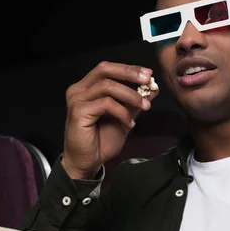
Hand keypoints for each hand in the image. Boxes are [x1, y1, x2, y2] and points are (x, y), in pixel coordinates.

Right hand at [62, 61, 158, 178]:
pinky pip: (105, 104)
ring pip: (107, 87)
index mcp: (87, 88)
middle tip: (148, 79)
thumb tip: (152, 88)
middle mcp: (79, 90)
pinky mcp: (78, 112)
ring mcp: (77, 100)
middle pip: (104, 69)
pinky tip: (130, 123)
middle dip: (129, 73)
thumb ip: (134, 102)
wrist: (88, 162)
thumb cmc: (101, 141)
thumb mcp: (124, 117)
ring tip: (145, 106)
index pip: (107, 69)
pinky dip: (122, 112)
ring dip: (130, 95)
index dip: (128, 69)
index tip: (148, 74)